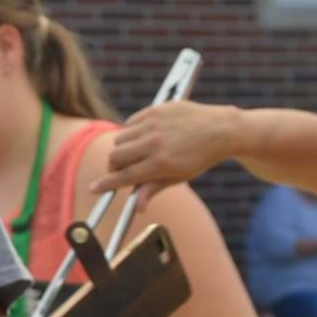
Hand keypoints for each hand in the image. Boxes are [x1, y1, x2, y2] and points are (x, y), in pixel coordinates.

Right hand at [89, 101, 244, 198]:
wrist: (221, 130)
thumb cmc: (200, 157)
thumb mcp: (179, 177)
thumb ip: (154, 189)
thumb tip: (137, 206)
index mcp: (160, 163)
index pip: (124, 177)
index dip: (106, 184)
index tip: (94, 188)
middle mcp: (154, 143)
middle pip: (115, 156)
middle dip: (113, 166)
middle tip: (120, 171)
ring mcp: (153, 124)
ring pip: (120, 138)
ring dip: (123, 149)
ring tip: (138, 153)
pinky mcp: (155, 109)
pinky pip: (130, 122)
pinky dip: (132, 132)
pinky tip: (144, 137)